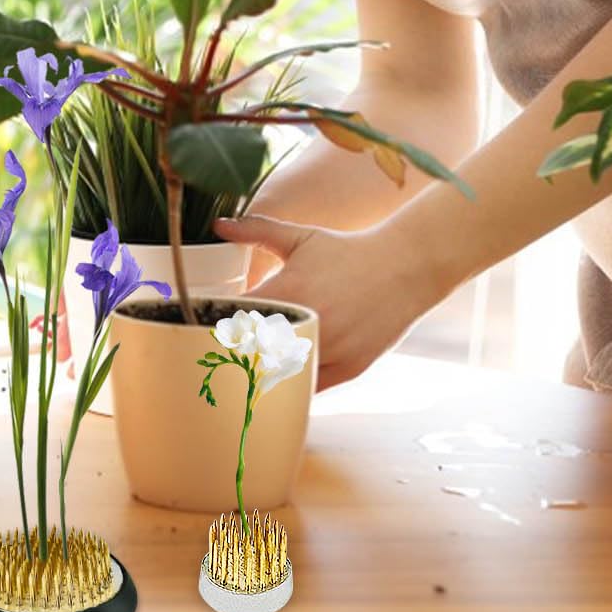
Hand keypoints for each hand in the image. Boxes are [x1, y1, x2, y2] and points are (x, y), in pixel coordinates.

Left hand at [213, 213, 439, 391]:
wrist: (404, 267)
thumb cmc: (348, 251)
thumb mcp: (301, 237)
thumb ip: (257, 230)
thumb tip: (218, 224)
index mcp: (290, 290)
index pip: (238, 319)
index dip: (219, 325)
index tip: (207, 325)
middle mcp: (309, 323)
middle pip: (256, 353)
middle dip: (238, 354)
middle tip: (224, 353)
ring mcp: (331, 349)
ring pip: (283, 375)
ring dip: (265, 374)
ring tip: (251, 368)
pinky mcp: (350, 368)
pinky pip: (311, 387)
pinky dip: (295, 384)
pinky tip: (282, 379)